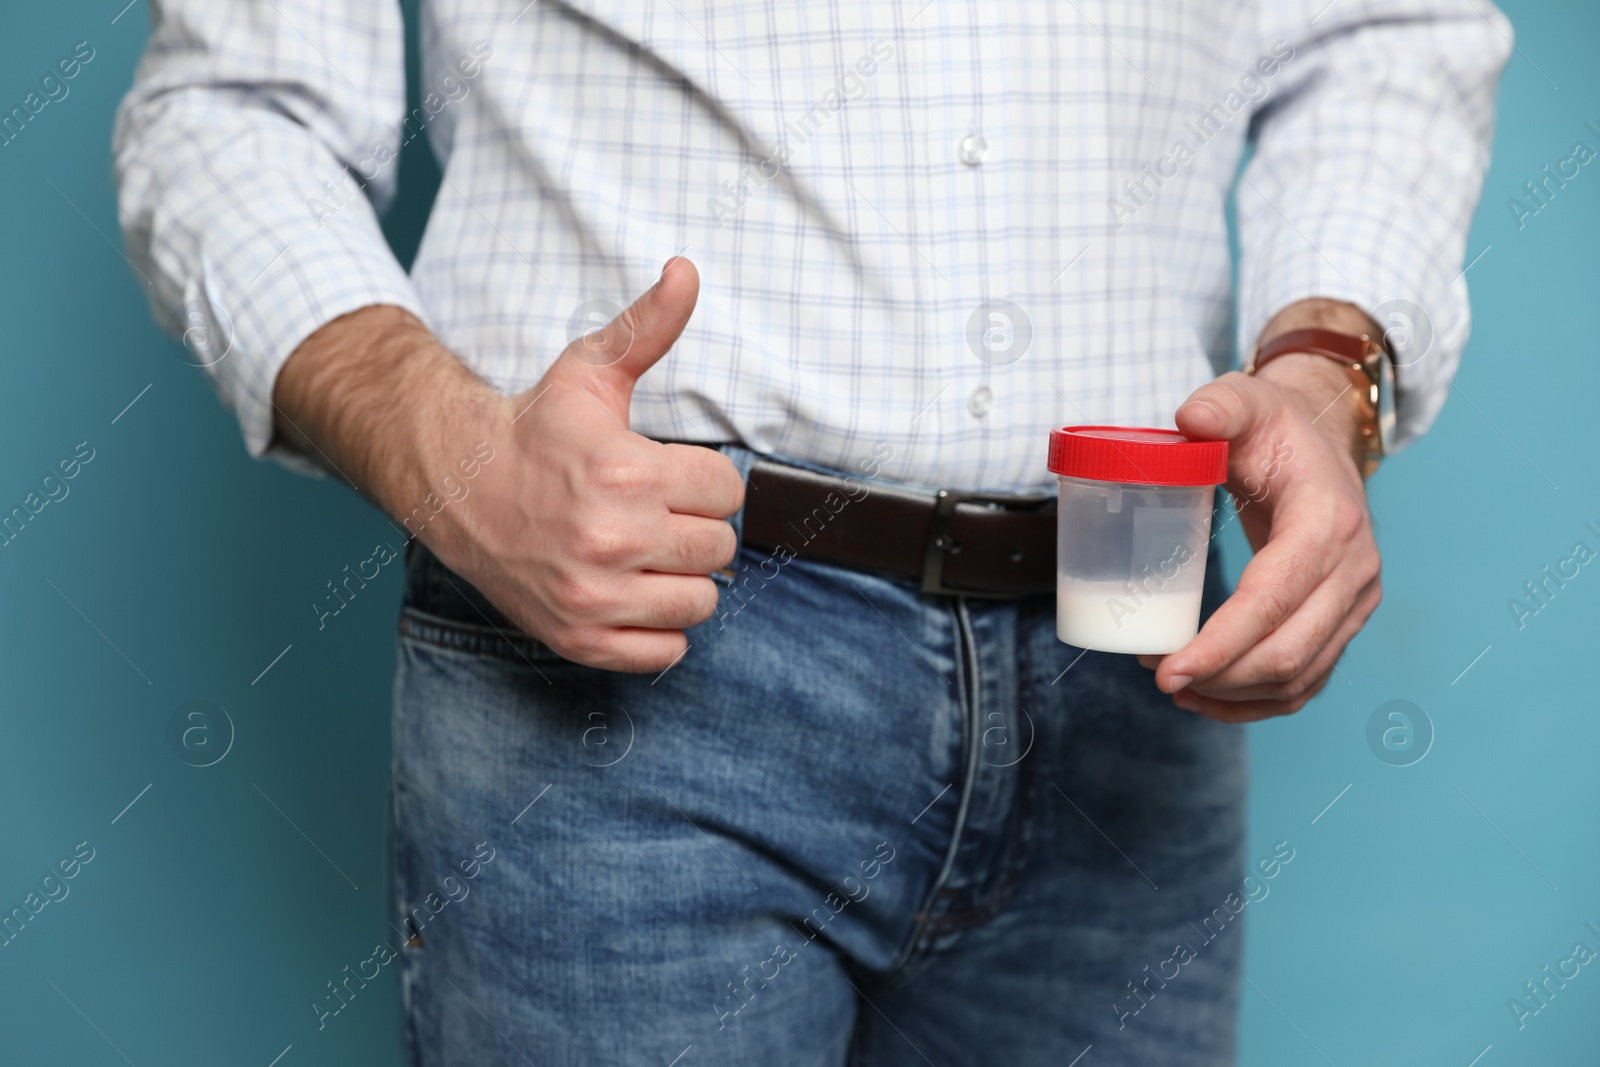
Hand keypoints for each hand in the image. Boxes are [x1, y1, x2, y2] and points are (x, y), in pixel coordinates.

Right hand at [274, 257, 743, 671]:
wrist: (456, 484)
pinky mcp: (579, 637)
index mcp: (625, 473)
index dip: (704, 481)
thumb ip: (649, 326)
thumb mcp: (590, 371)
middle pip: (719, 549)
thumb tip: (687, 270)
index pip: (727, 492)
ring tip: (645, 552)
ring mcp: (592, 596)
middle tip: (653, 513)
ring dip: (682, 579)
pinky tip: (632, 592)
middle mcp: (611, 540)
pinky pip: (666, 652)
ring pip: (701, 602)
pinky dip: (658, 629)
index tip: (668, 475)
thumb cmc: (535, 428)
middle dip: (694, 527)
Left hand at [1137, 349, 1381, 722]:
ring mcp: (1356, 603)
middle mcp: (1356, 570)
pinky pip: (1307, 681)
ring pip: (1300, 676)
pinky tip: (1209, 698)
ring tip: (1174, 686)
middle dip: (1220, 676)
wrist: (1322, 446)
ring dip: (1234, 694)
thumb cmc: (1275, 428)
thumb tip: (1189, 418)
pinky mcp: (1344, 623)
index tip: (1166, 668)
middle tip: (1157, 676)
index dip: (1221, 643)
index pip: (1274, 600)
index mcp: (1330, 522)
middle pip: (1289, 651)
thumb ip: (1220, 404)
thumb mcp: (1248, 402)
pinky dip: (1258, 702)